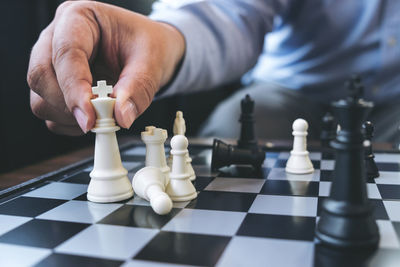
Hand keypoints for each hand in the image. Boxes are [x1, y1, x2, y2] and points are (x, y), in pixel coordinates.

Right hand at [28, 1, 184, 134]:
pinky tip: (96, 118)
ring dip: (69, 117)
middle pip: (41, 76)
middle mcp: (56, 39)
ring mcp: (52, 65)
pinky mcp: (54, 88)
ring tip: (103, 115)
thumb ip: (138, 88)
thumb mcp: (151, 61)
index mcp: (78, 18)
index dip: (75, 89)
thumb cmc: (148, 45)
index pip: (65, 53)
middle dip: (69, 105)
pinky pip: (50, 114)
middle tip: (100, 119)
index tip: (90, 117)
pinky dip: (71, 124)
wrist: (151, 52)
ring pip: (40, 99)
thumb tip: (121, 116)